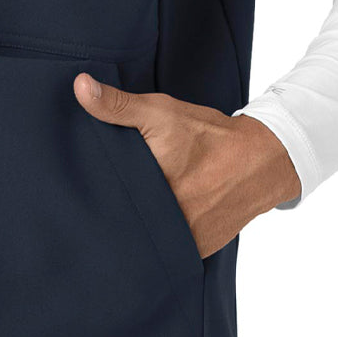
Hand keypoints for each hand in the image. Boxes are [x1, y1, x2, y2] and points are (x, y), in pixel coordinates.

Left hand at [73, 73, 300, 257]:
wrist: (259, 160)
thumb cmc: (206, 134)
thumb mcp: (159, 112)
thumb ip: (117, 105)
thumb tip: (79, 86)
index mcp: (151, 192)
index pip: (105, 206)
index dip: (90, 200)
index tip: (78, 194)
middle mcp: (167, 223)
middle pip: (123, 226)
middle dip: (111, 216)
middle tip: (99, 202)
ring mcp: (184, 241)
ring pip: (145, 241)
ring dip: (136, 230)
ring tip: (123, 215)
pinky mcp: (197, 250)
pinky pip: (169, 249)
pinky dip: (159, 238)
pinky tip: (150, 224)